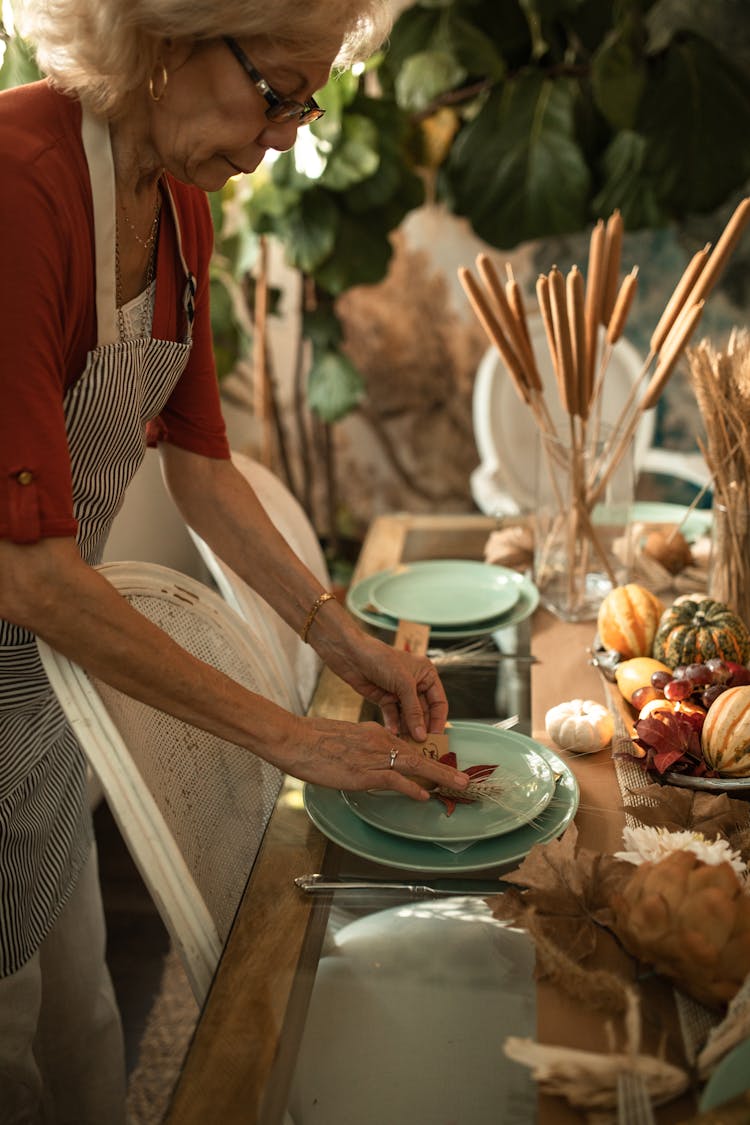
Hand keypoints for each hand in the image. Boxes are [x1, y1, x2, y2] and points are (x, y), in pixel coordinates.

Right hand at [288, 717, 466, 800]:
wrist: (296, 739)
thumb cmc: (311, 740)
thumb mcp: (341, 738)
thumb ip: (357, 747)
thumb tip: (362, 760)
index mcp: (373, 732)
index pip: (404, 745)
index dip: (423, 758)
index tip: (436, 768)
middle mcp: (379, 741)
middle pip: (418, 755)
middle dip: (442, 768)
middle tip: (462, 778)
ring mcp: (374, 756)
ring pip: (415, 765)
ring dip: (440, 777)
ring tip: (458, 785)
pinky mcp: (365, 772)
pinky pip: (396, 780)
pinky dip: (412, 788)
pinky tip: (424, 796)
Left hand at [326, 633, 447, 741]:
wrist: (351, 654)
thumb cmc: (380, 659)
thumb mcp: (403, 684)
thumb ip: (414, 711)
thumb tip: (422, 735)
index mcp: (427, 674)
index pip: (439, 702)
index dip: (438, 721)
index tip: (435, 738)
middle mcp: (415, 683)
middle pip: (424, 712)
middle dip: (422, 728)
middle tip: (421, 746)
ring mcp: (399, 692)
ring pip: (408, 716)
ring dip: (408, 729)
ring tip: (407, 744)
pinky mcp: (384, 698)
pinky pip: (393, 715)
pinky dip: (393, 724)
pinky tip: (393, 734)